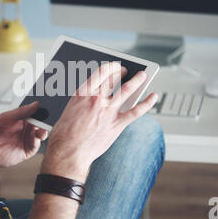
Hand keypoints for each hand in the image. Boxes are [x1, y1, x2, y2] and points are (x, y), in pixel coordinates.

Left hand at [0, 102, 47, 168]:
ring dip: (44, 129)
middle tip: (50, 113)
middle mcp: (27, 129)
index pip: (36, 112)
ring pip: (41, 133)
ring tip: (44, 126)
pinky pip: (36, 144)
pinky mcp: (27, 151)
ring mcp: (27, 139)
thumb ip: (21, 112)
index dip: (42, 108)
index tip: (48, 103)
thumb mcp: (5, 118)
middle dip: (46, 118)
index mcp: (22, 119)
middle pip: (41, 123)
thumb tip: (36, 104)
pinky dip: (38, 139)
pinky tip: (38, 135)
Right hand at [41, 62, 157, 181]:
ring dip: (137, 81)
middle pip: (114, 79)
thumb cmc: (64, 135)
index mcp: (82, 94)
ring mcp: (108, 111)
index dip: (110, 67)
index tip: (115, 66)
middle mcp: (97, 99)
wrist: (68, 152)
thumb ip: (82, 102)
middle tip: (126, 71)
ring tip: (142, 76)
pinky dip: (147, 103)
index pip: (100, 72)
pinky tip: (153, 97)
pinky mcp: (117, 124)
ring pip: (127, 90)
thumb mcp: (69, 110)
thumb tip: (92, 100)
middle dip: (121, 72)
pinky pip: (136, 111)